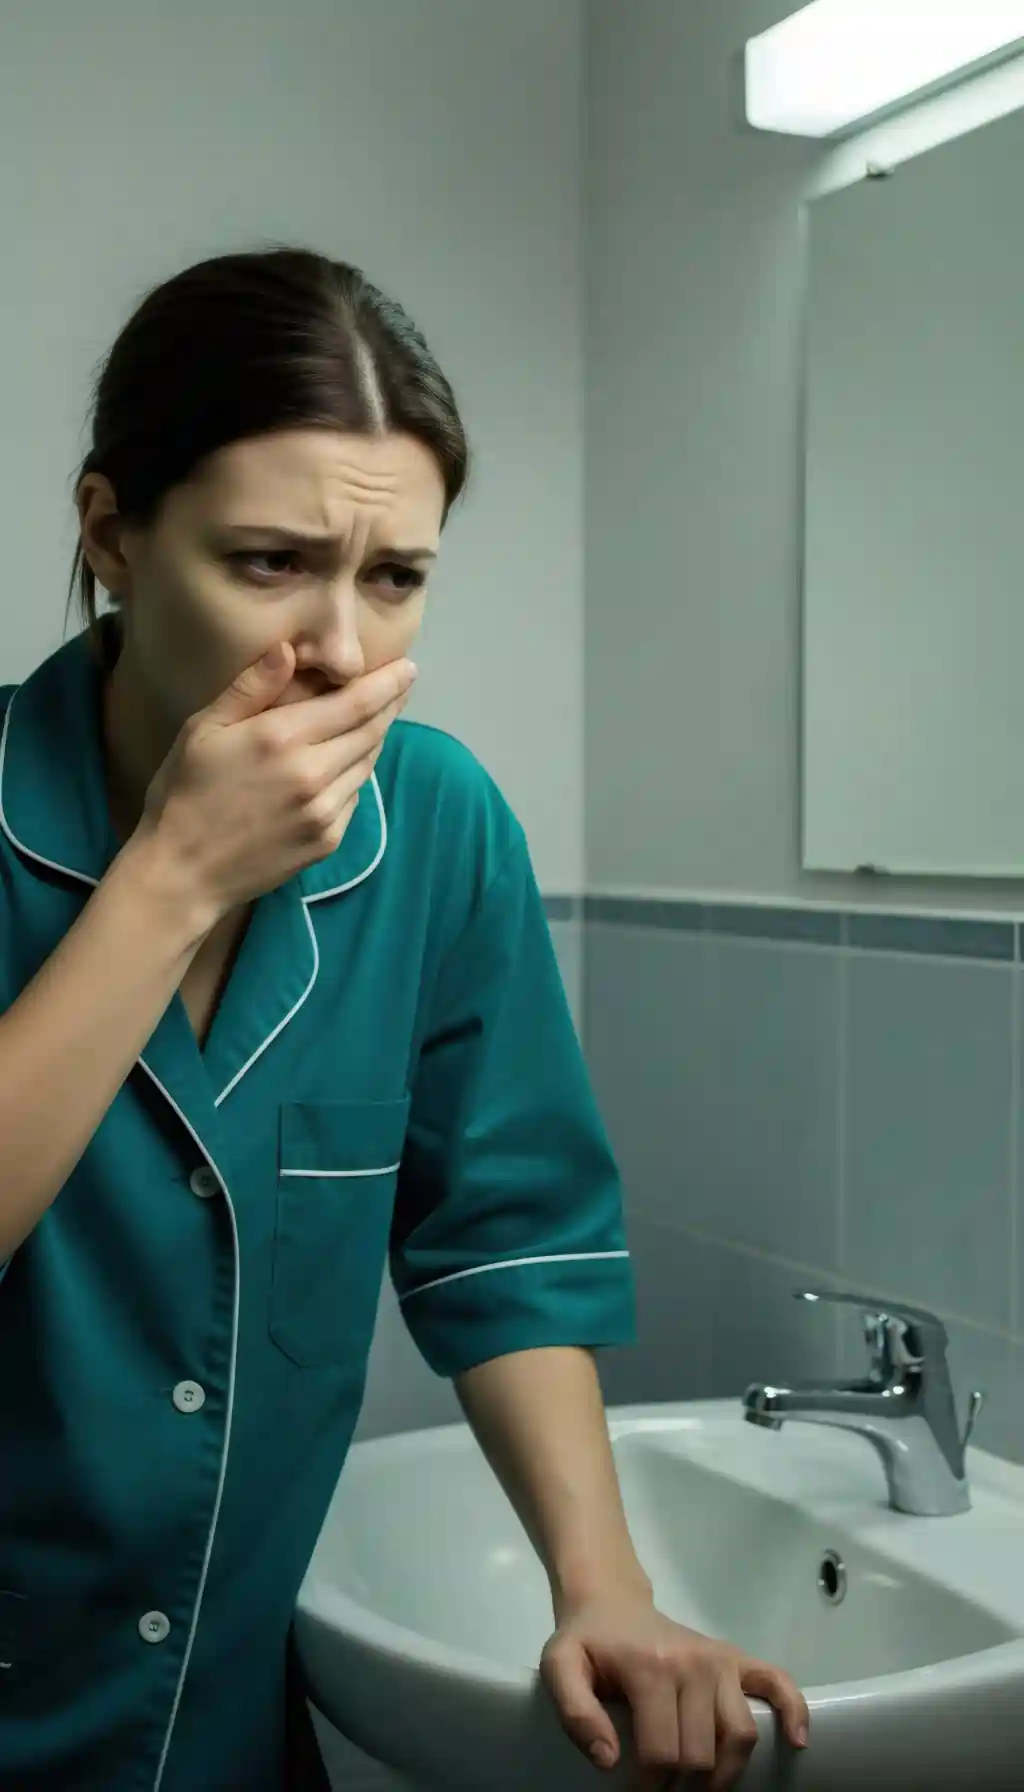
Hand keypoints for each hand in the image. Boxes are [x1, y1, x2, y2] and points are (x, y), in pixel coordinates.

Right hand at [136, 641, 416, 926]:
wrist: (182, 874)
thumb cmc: (184, 793)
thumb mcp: (204, 729)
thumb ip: (251, 688)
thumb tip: (289, 649)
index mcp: (284, 738)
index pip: (356, 703)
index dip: (388, 683)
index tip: (408, 668)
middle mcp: (315, 774)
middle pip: (372, 732)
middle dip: (391, 705)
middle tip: (401, 685)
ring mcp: (325, 812)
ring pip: (367, 764)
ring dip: (375, 738)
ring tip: (376, 718)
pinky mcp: (327, 841)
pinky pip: (354, 797)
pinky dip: (356, 774)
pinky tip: (344, 764)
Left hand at [540, 1588, 808, 1789]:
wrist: (612, 1603)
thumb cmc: (587, 1641)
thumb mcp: (560, 1668)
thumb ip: (574, 1713)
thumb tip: (609, 1759)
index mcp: (651, 1668)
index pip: (662, 1754)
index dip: (646, 1785)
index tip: (631, 1788)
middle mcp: (694, 1664)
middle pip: (701, 1754)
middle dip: (680, 1785)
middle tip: (659, 1785)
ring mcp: (720, 1661)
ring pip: (740, 1736)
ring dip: (723, 1774)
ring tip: (699, 1785)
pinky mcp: (738, 1658)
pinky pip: (778, 1683)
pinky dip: (793, 1713)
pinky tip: (796, 1743)